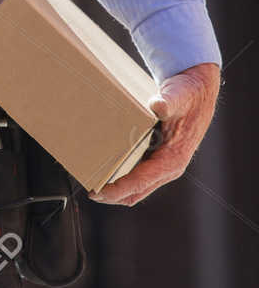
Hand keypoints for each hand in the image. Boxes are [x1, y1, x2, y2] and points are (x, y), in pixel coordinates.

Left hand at [89, 61, 220, 206]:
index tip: (97, 192)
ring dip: (115, 190)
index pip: (140, 182)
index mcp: (173, 160)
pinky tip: (105, 171)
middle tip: (89, 192)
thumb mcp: (178, 96)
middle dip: (112, 195)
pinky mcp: (159, 160)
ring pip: (137, 188)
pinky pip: (138, 178)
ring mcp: (164, 166)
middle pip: (136, 192)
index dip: (117, 190)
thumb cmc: (187, 95)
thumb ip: (168, 102)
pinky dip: (121, 180)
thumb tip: (159, 106)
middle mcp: (169, 168)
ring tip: (93, 184)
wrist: (199, 91)